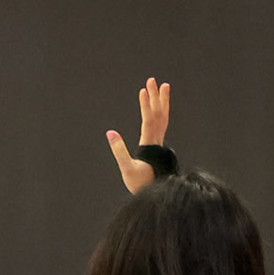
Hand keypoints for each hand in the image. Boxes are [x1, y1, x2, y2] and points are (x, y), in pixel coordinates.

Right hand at [106, 77, 171, 193]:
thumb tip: (110, 133)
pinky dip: (161, 112)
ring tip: (162, 86)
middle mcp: (157, 141)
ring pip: (163, 117)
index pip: (149, 120)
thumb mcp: (127, 169)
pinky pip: (162, 124)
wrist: (156, 194)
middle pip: (159, 114)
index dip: (146, 105)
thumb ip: (119, 150)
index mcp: (150, 144)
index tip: (143, 90)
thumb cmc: (140, 184)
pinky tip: (159, 106)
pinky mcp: (158, 146)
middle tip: (153, 80)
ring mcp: (160, 142)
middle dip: (156, 96)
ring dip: (162, 101)